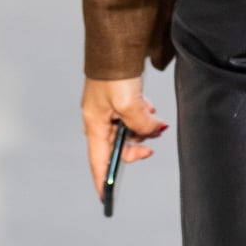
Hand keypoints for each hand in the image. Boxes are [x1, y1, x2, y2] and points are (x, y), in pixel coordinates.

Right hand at [82, 74, 167, 200]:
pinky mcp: (117, 101)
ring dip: (142, 127)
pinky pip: (132, 116)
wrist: (115, 46)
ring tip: (150, 113)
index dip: (103, 180)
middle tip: (151, 144)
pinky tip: (147, 105)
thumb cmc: (114, 74)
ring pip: (128, 131)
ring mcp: (107, 111)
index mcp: (94, 124)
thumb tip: (151, 132)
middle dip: (136, 146)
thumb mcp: (129, 104)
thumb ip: (141, 125)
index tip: (107, 198)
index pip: (98, 161)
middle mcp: (98, 120)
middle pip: (118, 148)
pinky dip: (143, 115)